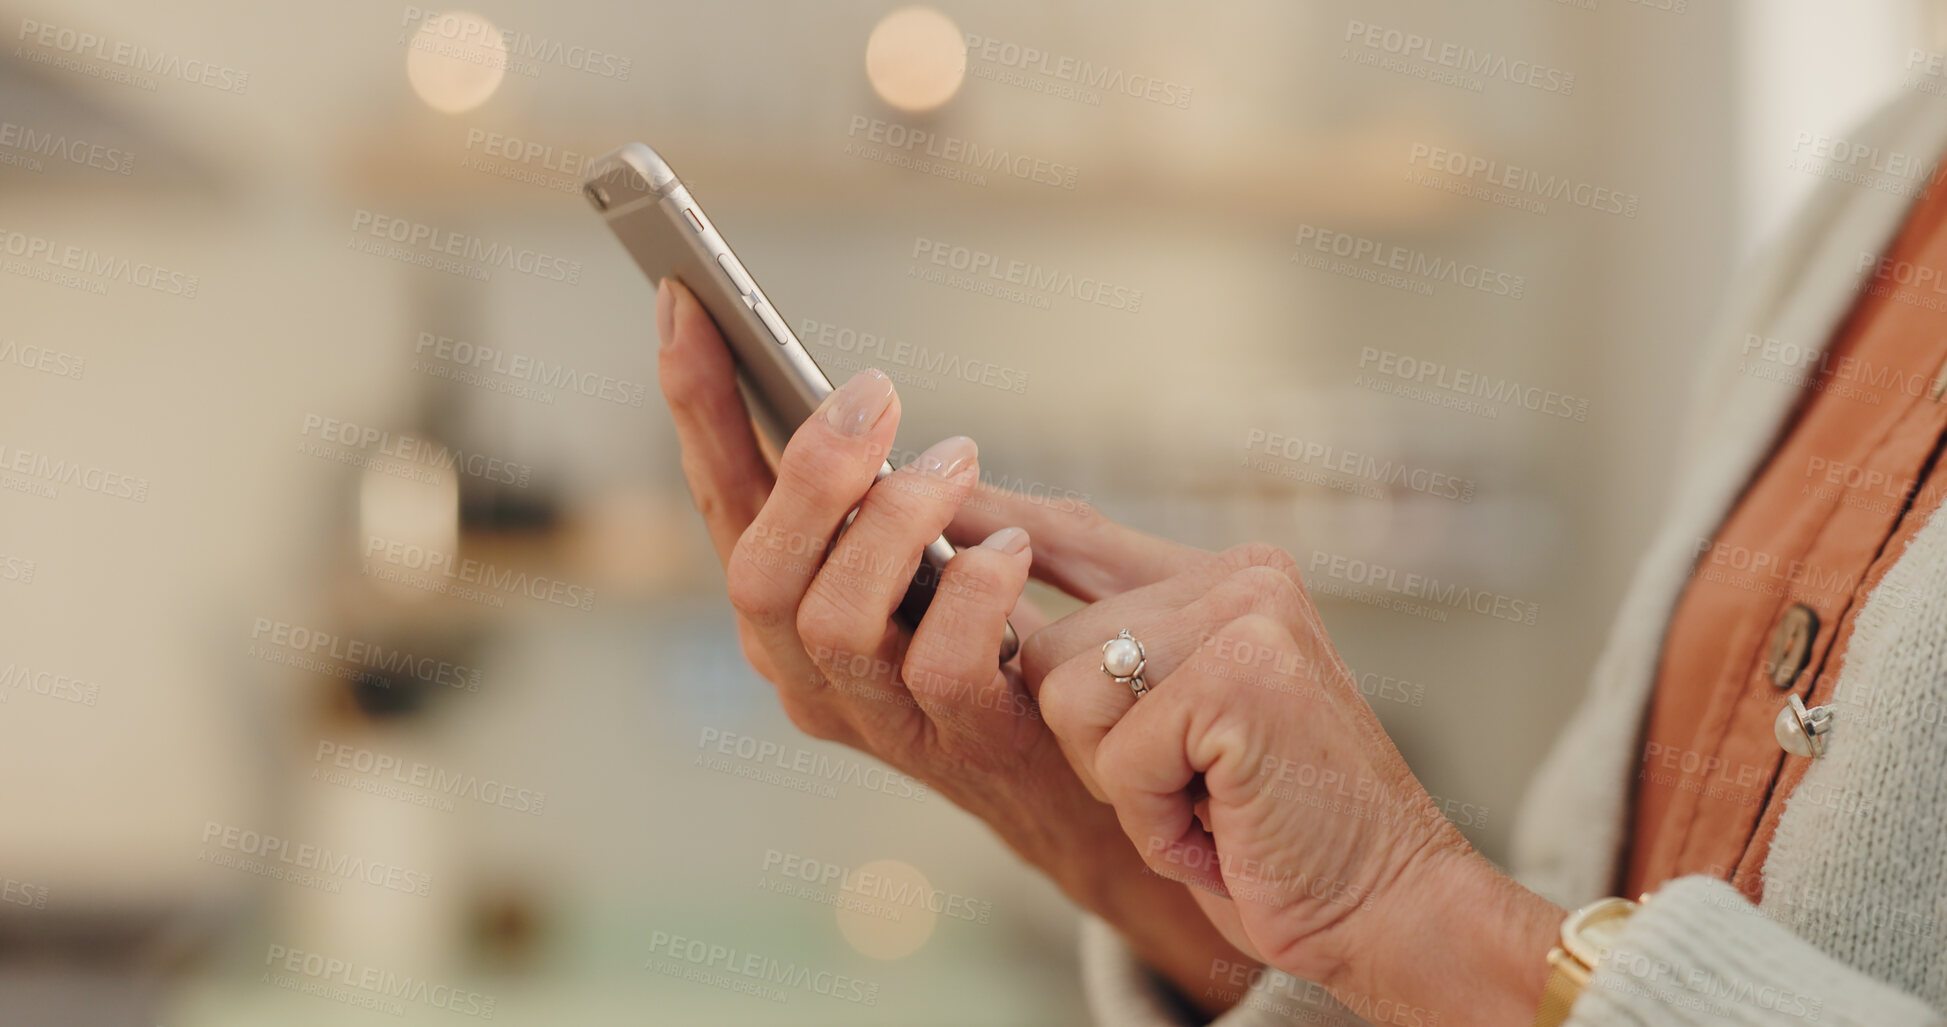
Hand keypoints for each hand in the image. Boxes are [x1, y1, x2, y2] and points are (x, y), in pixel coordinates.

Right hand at [653, 279, 1248, 1011]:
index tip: (685, 298)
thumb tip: (855, 407)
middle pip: (754, 572)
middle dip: (808, 469)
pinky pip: (941, 665)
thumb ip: (893, 499)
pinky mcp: (962, 745)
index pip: (721, 500)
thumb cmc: (1013, 649)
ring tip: (956, 460)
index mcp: (789, 608)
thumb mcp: (940, 555)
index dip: (698, 403)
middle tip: (876, 390)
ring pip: (830, 618)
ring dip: (894, 522)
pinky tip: (1011, 546)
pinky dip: (975, 590)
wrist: (1097, 782)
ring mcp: (877, 719)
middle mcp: (807, 671)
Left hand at [1024, 544, 1563, 1025]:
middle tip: (1191, 788)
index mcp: (1226, 580)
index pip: (1078, 535)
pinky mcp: (1243, 675)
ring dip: (1124, 786)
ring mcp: (1245, 618)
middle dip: (1092, 748)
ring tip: (1210, 805)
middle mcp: (1239, 580)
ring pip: (1068, 697)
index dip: (995, 523)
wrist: (1389, 907)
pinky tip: (1225, 826)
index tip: (929, 499)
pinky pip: (1117, 755)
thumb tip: (992, 615)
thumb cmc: (1276, 836)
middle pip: (1047, 646)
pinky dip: (1157, 818)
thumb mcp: (1180, 731)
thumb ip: (1112, 658)